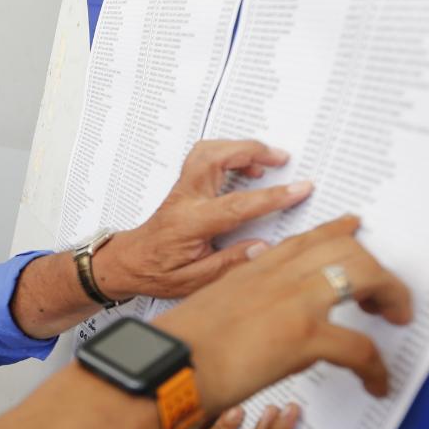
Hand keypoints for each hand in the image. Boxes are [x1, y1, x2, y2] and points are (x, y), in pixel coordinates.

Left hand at [98, 140, 312, 299]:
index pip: (236, 205)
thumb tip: (262, 248)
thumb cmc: (156, 272)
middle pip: (215, 157)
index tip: (299, 190)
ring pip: (208, 150)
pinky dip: (229, 154)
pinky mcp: (184, 186)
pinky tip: (246, 168)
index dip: (272, 197)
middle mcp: (184, 200)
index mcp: (190, 224)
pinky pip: (206, 157)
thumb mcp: (194, 281)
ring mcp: (182, 189)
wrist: (129, 263)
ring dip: (239, 148)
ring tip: (268, 159)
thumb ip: (229, 263)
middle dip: (252, 150)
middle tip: (282, 158)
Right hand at [156, 214, 412, 415]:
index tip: (353, 227)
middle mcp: (277, 277)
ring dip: (391, 296)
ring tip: (395, 319)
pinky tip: (377, 383)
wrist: (165, 367)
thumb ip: (240, 307)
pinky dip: (376, 368)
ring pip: (366, 276)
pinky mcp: (303, 338)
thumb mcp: (210, 311)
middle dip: (377, 268)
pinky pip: (361, 348)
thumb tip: (256, 326)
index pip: (306, 240)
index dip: (337, 232)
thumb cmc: (177, 349)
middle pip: (347, 248)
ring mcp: (294, 302)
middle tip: (385, 293)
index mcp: (253, 271)